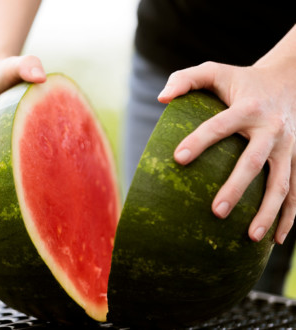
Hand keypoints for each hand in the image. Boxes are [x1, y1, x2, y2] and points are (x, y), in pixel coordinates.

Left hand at [157, 57, 295, 243]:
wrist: (290, 79)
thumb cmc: (241, 80)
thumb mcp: (214, 71)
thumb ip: (185, 79)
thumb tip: (161, 98)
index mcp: (247, 108)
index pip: (219, 126)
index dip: (198, 141)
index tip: (177, 159)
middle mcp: (271, 128)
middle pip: (253, 162)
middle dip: (236, 188)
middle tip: (215, 212)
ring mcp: (289, 146)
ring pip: (281, 183)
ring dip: (268, 211)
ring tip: (249, 236)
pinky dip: (290, 216)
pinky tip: (276, 240)